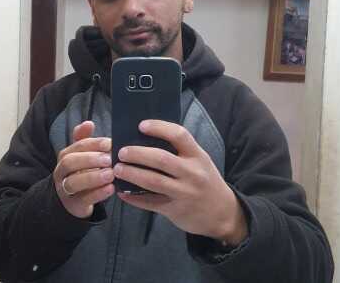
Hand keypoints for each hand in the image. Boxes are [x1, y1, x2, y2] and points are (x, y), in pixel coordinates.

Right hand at [53, 121, 114, 218]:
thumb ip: (84, 138)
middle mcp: (62, 171)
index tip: (110, 143)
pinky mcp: (74, 204)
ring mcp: (66, 188)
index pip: (78, 146)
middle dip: (90, 159)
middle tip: (109, 159)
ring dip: (94, 177)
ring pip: (74, 182)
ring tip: (110, 174)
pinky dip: (98, 194)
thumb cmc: (79, 171)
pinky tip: (110, 189)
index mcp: (66, 155)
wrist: (70, 199)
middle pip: (71, 162)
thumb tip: (88, 122)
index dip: (94, 144)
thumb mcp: (81, 154)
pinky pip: (84, 199)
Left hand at [113, 120, 247, 245]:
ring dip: (132, 174)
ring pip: (153, 181)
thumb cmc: (205, 180)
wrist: (222, 213)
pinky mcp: (175, 210)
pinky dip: (134, 198)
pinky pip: (150, 203)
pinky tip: (122, 193)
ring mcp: (184, 193)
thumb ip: (180, 151)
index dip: (159, 128)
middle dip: (137, 153)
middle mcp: (192, 173)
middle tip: (121, 151)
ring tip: (117, 169)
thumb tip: (147, 138)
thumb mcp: (200, 161)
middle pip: (161, 159)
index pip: (179, 135)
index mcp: (197, 155)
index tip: (141, 125)